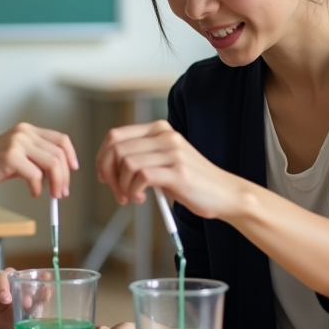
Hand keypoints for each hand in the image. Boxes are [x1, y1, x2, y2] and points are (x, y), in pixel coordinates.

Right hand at [0, 123, 77, 198]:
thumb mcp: (19, 157)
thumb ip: (38, 159)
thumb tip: (61, 173)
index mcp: (27, 130)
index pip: (60, 139)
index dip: (71, 155)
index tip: (73, 170)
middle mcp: (24, 132)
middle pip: (59, 153)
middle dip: (65, 176)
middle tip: (62, 191)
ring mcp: (17, 143)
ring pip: (52, 163)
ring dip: (56, 182)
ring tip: (53, 195)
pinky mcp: (10, 156)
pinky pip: (35, 175)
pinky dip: (38, 188)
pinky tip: (34, 193)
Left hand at [96, 120, 242, 219]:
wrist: (225, 194)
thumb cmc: (192, 182)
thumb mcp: (164, 162)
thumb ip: (140, 157)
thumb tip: (107, 166)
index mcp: (159, 130)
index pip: (116, 135)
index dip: (103, 157)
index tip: (105, 177)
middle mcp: (166, 136)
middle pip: (117, 149)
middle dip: (109, 175)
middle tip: (118, 193)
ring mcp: (173, 152)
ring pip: (127, 162)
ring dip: (122, 185)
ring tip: (133, 197)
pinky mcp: (178, 171)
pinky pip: (141, 176)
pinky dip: (134, 190)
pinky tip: (142, 198)